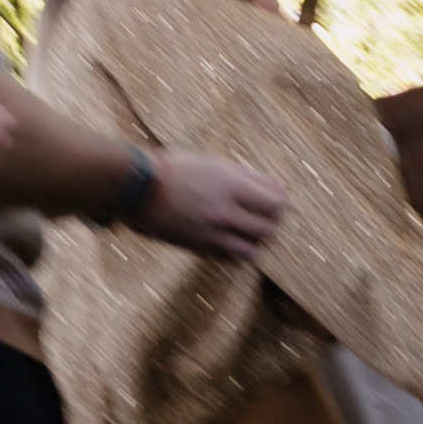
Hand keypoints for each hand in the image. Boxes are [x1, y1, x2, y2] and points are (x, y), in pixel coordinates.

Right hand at [138, 147, 289, 257]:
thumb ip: (248, 178)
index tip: (278, 199)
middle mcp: (227, 214)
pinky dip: (237, 251)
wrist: (141, 189)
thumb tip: (275, 187)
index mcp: (233, 188)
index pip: (275, 204)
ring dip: (256, 241)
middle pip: (267, 229)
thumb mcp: (216, 165)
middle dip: (272, 222)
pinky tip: (233, 240)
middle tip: (267, 214)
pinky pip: (229, 258)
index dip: (281, 202)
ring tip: (250, 230)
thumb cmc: (178, 169)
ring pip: (251, 250)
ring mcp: (213, 235)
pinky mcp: (199, 248)